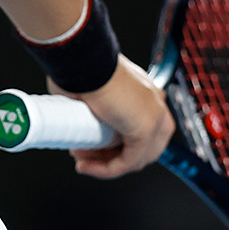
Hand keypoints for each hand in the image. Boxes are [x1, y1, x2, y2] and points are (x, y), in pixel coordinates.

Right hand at [48, 53, 173, 177]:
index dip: (109, 143)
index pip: (135, 129)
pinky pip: (128, 162)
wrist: (85, 60)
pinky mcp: (147, 130)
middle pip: (139, 146)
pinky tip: (87, 167)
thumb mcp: (87, 87)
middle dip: (107, 156)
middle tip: (81, 154)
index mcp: (143, 91)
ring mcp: (156, 117)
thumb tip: (73, 116)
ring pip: (135, 157)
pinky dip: (107, 169)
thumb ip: (88, 103)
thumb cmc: (79, 66)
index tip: (85, 144)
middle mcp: (155, 103)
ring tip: (81, 161)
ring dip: (105, 164)